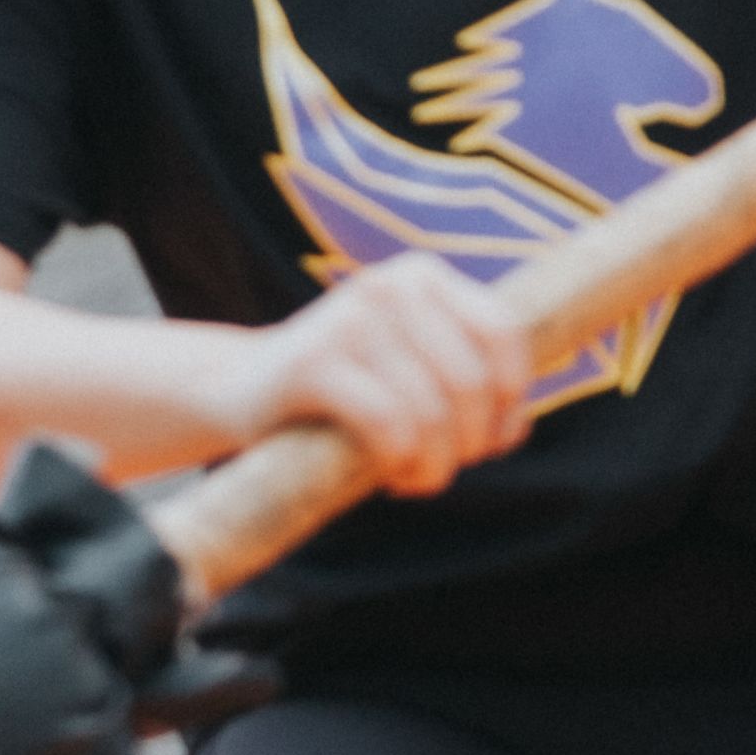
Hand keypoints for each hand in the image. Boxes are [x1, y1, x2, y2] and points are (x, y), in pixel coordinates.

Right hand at [240, 252, 531, 497]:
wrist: (242, 387)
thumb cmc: (350, 388)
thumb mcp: (416, 366)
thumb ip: (472, 383)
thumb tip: (513, 428)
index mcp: (424, 276)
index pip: (503, 334)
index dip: (511, 399)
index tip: (492, 439)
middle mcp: (389, 285)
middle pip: (470, 382)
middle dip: (469, 443)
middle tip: (442, 467)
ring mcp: (349, 319)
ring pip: (431, 411)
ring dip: (434, 465)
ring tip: (416, 478)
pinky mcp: (313, 364)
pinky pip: (388, 424)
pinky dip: (401, 463)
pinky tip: (389, 474)